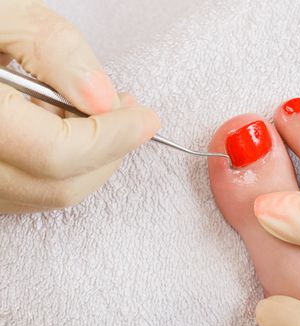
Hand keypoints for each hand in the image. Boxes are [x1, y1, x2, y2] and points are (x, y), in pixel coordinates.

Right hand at [0, 0, 159, 212]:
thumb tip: (104, 99)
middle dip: (109, 153)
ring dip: (87, 161)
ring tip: (90, 114)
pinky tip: (59, 130)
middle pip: (58, 185)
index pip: (58, 154)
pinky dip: (58, 168)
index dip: (115, 137)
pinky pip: (25, 193)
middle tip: (130, 115)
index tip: (147, 117)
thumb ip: (54, 50)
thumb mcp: (0, 11)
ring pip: (44, 196)